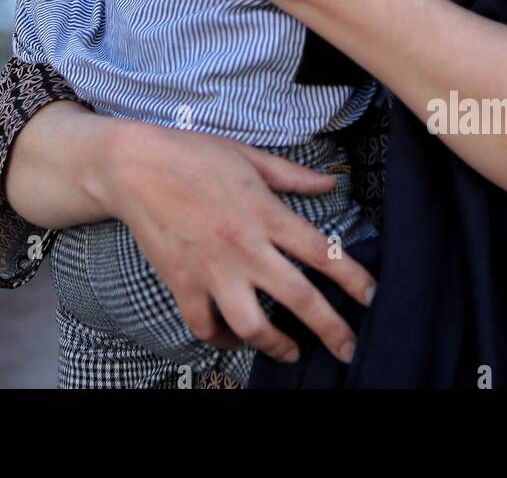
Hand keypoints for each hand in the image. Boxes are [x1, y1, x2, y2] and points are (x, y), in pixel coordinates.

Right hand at [104, 118, 375, 364]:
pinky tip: (234, 337)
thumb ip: (292, 176)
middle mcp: (244, 247)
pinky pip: (205, 325)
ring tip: (291, 352)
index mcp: (265, 213)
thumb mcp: (248, 156)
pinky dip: (221, 338)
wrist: (134, 166)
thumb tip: (330, 185)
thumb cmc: (192, 154)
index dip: (353, 277)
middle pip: (298, 298)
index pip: (321, 252)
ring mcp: (211, 269)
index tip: (372, 297)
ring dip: (277, 345)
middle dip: (331, 328)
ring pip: (251, 324)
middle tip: (349, 349)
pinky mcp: (182, 282)